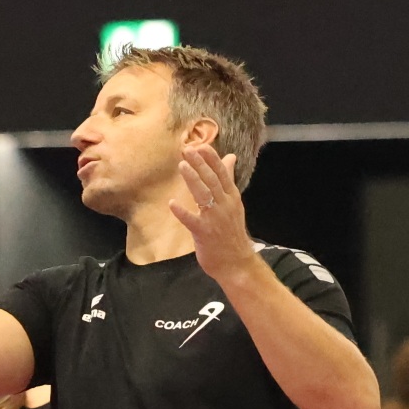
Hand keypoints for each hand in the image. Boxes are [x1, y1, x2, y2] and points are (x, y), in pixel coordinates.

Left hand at [167, 142, 258, 281]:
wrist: (237, 263)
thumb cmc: (231, 232)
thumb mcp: (233, 204)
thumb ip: (228, 180)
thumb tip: (231, 157)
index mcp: (232, 197)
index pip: (222, 173)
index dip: (211, 159)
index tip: (201, 145)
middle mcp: (225, 205)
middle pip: (212, 180)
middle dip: (200, 164)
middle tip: (187, 150)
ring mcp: (215, 219)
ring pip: (204, 195)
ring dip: (193, 180)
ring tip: (182, 166)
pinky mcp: (204, 233)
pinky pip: (192, 220)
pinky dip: (182, 211)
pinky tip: (171, 203)